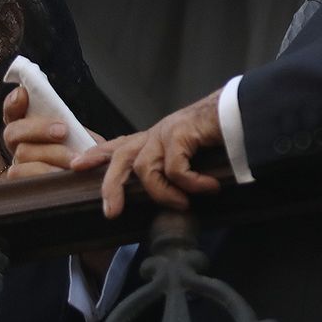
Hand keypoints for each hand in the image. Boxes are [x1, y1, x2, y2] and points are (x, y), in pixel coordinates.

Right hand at [2, 86, 101, 179]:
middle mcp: (19, 146)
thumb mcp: (82, 138)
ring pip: (22, 153)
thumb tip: (64, 120)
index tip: (23, 93)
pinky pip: (23, 178)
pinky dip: (44, 174)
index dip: (13, 102)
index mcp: (30, 129)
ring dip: (50, 153)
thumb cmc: (86, 158)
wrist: (93, 180)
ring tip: (74, 159)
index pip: (13, 111)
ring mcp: (18, 166)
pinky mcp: (21, 186)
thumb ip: (71, 125)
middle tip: (63, 131)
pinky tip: (61, 174)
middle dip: (39, 128)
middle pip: (12, 131)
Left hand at [72, 90, 223, 215]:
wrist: (245, 110)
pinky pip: (175, 169)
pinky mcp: (181, 133)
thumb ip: (177, 167)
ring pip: (145, 169)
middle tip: (111, 212)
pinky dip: (191, 184)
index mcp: (157, 137)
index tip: (77, 165)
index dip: (98, 154)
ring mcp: (168, 131)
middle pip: (121, 157)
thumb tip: (174, 196)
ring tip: (184, 204)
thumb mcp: (194, 153)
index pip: (120, 144)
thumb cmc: (223, 133)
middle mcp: (158, 133)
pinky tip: (209, 187)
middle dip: (111, 186)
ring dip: (163, 193)